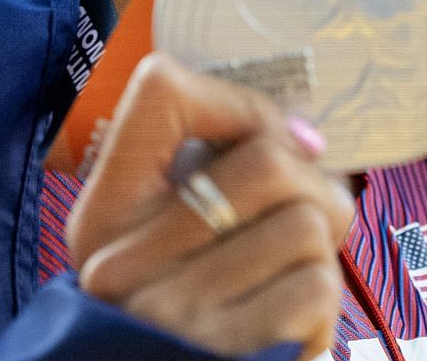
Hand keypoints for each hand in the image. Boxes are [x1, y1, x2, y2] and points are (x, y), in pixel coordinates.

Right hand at [65, 53, 355, 360]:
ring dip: (319, 247)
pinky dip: (321, 297)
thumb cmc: (184, 305)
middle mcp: (127, 263)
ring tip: (287, 271)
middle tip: (304, 211)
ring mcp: (177, 315)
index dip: (239, 104)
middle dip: (311, 182)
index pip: (161, 91)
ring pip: (307, 222)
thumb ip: (212, 168)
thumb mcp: (160, 234)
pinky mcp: (233, 355)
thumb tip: (306, 136)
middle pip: (268, 161)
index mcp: (105, 215)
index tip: (267, 138)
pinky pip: (319, 284)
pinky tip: (289, 316)